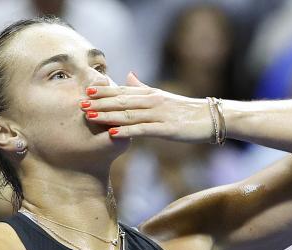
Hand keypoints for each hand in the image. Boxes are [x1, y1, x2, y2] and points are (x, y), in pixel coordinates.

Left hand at [83, 72, 215, 142]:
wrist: (211, 118)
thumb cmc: (186, 110)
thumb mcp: (162, 96)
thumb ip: (143, 87)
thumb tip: (128, 74)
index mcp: (151, 94)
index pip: (123, 91)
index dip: (104, 92)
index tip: (86, 92)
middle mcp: (152, 101)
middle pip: (122, 101)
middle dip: (100, 103)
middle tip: (80, 104)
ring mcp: (159, 115)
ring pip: (128, 114)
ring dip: (108, 116)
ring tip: (90, 117)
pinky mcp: (166, 129)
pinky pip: (142, 130)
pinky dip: (126, 132)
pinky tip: (113, 133)